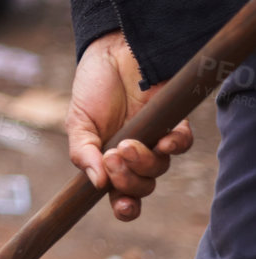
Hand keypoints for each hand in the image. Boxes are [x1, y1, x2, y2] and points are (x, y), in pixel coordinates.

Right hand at [66, 31, 192, 220]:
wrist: (111, 51)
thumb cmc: (92, 87)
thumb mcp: (77, 123)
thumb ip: (82, 153)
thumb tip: (96, 183)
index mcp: (109, 161)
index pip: (121, 195)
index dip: (126, 207)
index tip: (121, 206)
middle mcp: (135, 156)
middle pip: (142, 187)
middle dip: (129, 181)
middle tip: (113, 158)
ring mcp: (154, 139)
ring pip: (159, 169)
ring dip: (144, 163)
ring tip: (127, 145)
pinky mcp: (172, 121)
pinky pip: (182, 144)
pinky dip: (174, 145)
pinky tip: (162, 139)